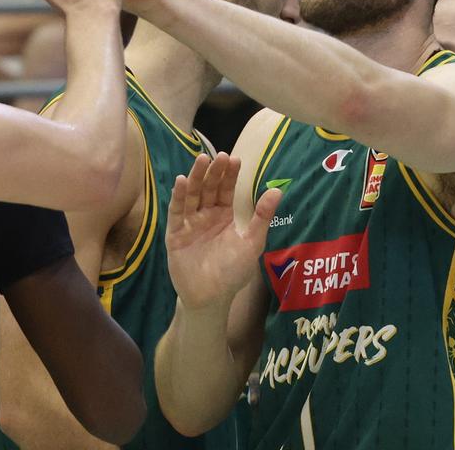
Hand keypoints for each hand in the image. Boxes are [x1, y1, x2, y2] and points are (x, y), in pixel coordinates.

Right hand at [166, 153, 280, 311]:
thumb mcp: (252, 242)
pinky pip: (176, 211)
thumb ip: (262, 217)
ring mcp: (190, 223)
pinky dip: (178, 196)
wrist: (212, 297)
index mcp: (224, 216)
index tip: (235, 159)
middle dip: (213, 172)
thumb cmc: (233, 271)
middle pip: (208, 188)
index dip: (229, 175)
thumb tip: (278, 190)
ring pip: (192, 195)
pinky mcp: (175, 233)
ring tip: (201, 160)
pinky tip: (180, 181)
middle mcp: (206, 215)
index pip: (226, 190)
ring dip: (195, 178)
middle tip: (219, 156)